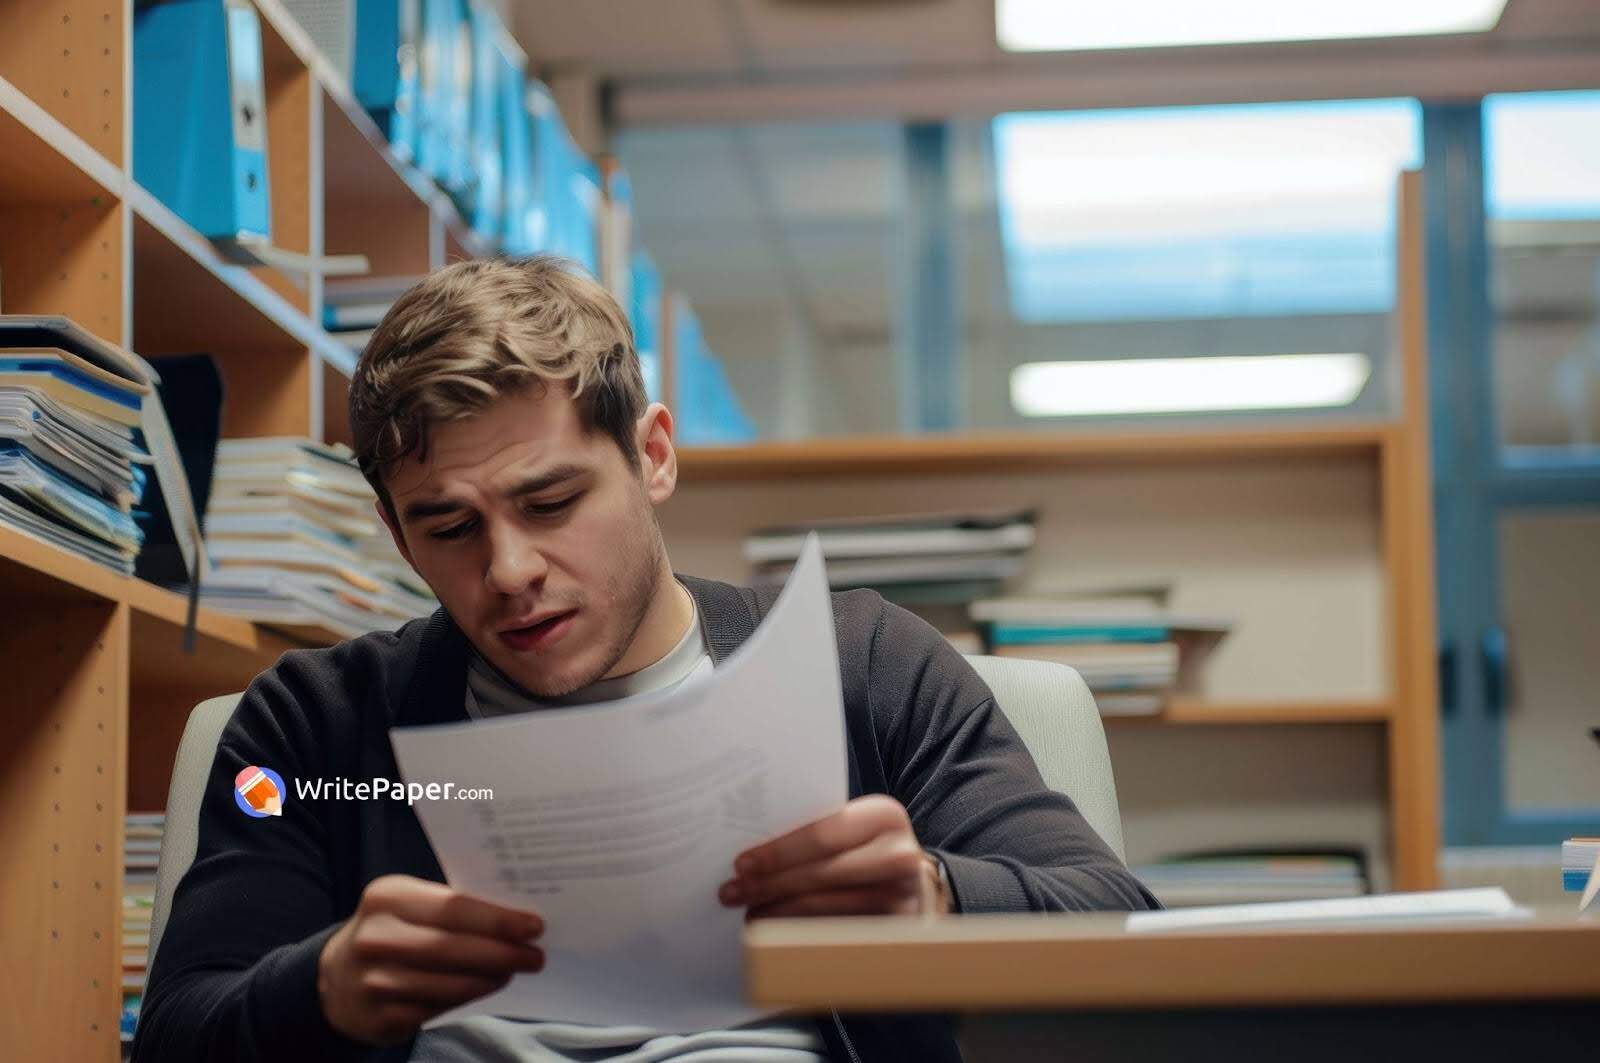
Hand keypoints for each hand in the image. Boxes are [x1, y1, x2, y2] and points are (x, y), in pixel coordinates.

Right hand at [318, 875, 544, 1044]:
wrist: (336, 977)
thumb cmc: (391, 932)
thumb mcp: (409, 905)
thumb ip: (451, 907)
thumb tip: (513, 919)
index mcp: (387, 897)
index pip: (453, 907)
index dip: (497, 920)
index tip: (534, 926)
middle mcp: (375, 937)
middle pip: (452, 948)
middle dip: (501, 953)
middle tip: (534, 956)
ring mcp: (373, 980)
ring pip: (448, 983)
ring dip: (489, 978)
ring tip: (513, 970)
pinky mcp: (379, 1016)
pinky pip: (436, 1009)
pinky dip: (468, 997)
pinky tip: (485, 987)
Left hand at [718, 795, 949, 918]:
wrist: (916, 883)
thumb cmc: (868, 850)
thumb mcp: (852, 831)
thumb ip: (816, 832)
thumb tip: (751, 854)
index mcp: (884, 815)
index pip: (821, 834)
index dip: (777, 852)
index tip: (741, 864)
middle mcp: (900, 853)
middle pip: (820, 873)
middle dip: (770, 884)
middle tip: (732, 892)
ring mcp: (902, 895)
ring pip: (825, 907)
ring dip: (779, 912)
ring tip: (748, 913)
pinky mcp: (897, 930)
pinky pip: (837, 932)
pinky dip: (802, 933)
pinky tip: (776, 932)